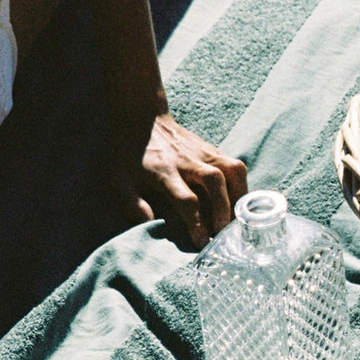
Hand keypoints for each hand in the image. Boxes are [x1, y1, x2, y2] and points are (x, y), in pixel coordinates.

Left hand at [120, 113, 247, 248]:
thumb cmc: (129, 153)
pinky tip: (237, 201)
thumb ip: (132, 203)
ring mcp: (203, 152)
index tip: (201, 241)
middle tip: (222, 232)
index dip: (196, 222)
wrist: (142, 117)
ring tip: (237, 217)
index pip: (186, 199)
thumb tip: (149, 224)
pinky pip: (236, 166)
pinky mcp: (213, 149)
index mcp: (163, 171)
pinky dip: (242, 185)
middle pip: (214, 182)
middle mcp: (187, 161)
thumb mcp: (118, 178)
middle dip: (223, 209)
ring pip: (232, 170)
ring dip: (239, 196)